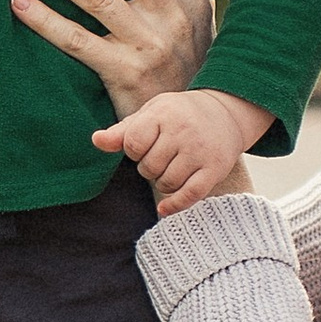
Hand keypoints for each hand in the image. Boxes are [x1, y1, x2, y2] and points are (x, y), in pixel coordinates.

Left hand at [96, 85, 272, 215]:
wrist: (225, 112)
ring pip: (166, 183)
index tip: (146, 144)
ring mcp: (200, 151)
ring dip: (163, 182)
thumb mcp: (150, 114)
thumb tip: (95, 140)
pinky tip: (164, 209)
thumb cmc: (179, 114)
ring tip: (172, 167)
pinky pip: (190, 195)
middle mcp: (183, 132)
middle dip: (149, 167)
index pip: (133, 145)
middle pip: (148, 167)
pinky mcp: (214, 169)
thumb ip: (123, 131)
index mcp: (163, 114)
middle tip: (162, 156)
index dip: (134, 150)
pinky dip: (174, 205)